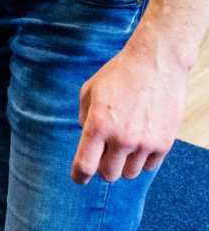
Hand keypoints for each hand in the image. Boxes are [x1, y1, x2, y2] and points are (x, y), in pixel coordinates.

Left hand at [71, 34, 186, 183]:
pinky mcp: (163, 144)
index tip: (78, 178)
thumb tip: (87, 138)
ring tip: (122, 144)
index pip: (85, 164)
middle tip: (102, 154)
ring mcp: (145, 143)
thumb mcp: (90, 89)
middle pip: (108, 174)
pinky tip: (139, 141)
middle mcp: (122, 138)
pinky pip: (149, 166)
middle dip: (102, 167)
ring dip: (122, 164)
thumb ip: (84, 116)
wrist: (154, 64)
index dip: (79, 175)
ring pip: (129, 173)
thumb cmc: (118, 74)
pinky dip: (141, 159)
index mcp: (99, 124)